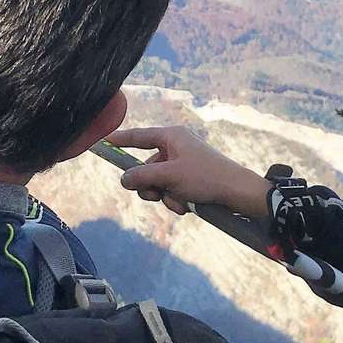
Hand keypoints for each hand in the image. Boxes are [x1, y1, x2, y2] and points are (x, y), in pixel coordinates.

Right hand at [110, 126, 272, 221]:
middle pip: (147, 166)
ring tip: (178, 203)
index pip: (139, 136)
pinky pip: (171, 189)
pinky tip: (186, 206)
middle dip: (150, 185)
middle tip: (156, 195)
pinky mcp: (190, 178)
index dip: (121, 139)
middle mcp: (176, 147)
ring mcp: (183, 163)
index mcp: (172, 137)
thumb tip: (124, 179)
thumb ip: (143, 176)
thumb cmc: (205, 177)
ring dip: (164, 196)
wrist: (237, 193)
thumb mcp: (170, 176)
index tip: (104, 141)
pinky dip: (175, 199)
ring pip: (158, 182)